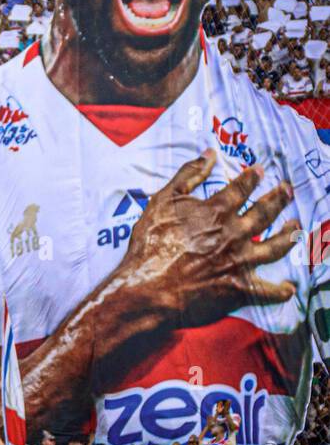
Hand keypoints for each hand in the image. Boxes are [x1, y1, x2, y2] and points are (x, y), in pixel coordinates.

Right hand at [122, 151, 298, 326]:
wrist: (148, 287)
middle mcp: (235, 234)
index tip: (260, 170)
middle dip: (279, 199)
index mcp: (217, 211)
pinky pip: (266, 291)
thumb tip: (208, 153)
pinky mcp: (239, 289)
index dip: (252, 177)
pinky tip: (289, 289)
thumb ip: (188, 175)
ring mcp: (240, 262)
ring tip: (295, 228)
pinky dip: (280, 291)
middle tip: (288, 190)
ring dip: (288, 236)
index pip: (242, 188)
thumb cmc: (151, 245)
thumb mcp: (162, 201)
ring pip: (274, 247)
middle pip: (265, 212)